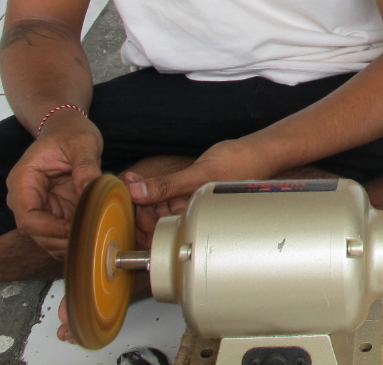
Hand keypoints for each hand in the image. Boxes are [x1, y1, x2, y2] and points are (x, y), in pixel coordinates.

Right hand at [6, 111, 102, 258]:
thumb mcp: (83, 143)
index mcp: (22, 180)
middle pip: (36, 232)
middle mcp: (25, 197)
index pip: (27, 217)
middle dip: (62, 240)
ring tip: (95, 238)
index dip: (50, 229)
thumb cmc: (71, 132)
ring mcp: (39, 206)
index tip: (76, 228)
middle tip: (91, 239)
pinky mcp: (53, 210)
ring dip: (69, 242)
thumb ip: (86, 167)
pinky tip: (93, 235)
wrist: (67, 128)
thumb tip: (91, 191)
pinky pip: (59, 232)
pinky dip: (74, 237)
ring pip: (47, 237)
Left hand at [122, 139, 274, 234]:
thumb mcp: (198, 174)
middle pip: (153, 220)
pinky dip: (152, 189)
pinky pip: (165, 196)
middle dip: (135, 205)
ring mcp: (189, 204)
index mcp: (193, 219)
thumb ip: (167, 185)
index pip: (156, 231)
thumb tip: (136, 191)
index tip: (123, 201)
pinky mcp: (190, 193)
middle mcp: (190, 215)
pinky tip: (141, 180)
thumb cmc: (240, 165)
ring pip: (157, 207)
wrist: (259, 152)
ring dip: (141, 195)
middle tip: (124, 187)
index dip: (136, 219)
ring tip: (130, 180)